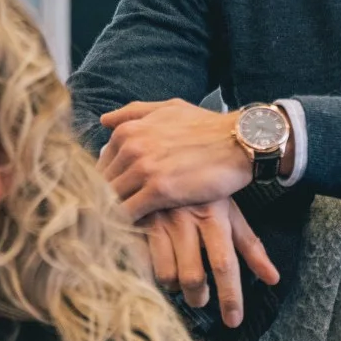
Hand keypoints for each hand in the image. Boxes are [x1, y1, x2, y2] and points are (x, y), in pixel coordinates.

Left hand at [100, 99, 253, 220]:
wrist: (240, 141)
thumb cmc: (208, 127)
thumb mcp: (170, 109)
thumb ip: (135, 113)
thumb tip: (104, 121)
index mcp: (129, 131)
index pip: (100, 166)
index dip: (104, 184)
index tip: (111, 199)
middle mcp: (131, 147)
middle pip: (102, 184)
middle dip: (103, 202)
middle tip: (108, 219)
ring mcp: (143, 169)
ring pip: (111, 199)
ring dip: (112, 215)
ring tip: (115, 229)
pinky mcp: (158, 191)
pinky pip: (129, 213)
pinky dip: (127, 224)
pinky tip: (133, 231)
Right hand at [139, 198, 279, 326]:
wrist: (165, 152)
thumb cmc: (204, 188)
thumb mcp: (229, 211)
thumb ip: (249, 246)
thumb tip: (273, 279)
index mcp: (213, 216)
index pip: (224, 264)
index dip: (230, 297)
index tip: (233, 321)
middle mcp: (186, 219)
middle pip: (193, 276)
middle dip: (198, 296)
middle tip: (200, 298)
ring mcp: (158, 220)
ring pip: (166, 274)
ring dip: (174, 286)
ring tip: (177, 280)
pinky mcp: (134, 221)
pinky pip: (140, 262)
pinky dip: (149, 272)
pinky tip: (154, 266)